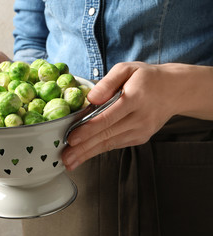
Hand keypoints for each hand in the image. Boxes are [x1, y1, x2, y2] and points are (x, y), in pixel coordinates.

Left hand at [62, 62, 212, 170]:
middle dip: (84, 148)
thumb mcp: (127, 69)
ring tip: (70, 161)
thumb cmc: (146, 78)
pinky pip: (116, 144)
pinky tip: (85, 154)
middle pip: (107, 135)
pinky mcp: (140, 138)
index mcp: (135, 98)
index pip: (108, 117)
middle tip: (65, 157)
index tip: (72, 139)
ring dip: (88, 153)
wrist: (175, 90)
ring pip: (110, 143)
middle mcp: (139, 118)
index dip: (89, 130)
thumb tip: (91, 98)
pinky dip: (99, 149)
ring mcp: (141, 131)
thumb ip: (108, 82)